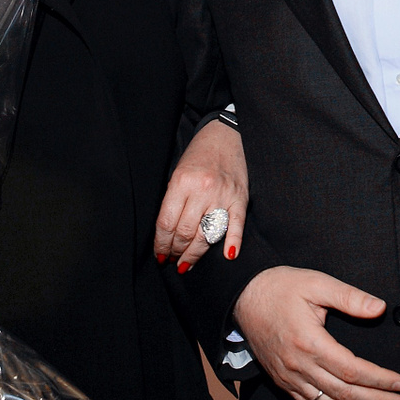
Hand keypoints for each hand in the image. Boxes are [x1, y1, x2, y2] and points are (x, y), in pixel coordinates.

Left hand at [155, 119, 245, 270]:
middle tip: (171, 260)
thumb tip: (167, 234)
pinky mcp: (240, 198)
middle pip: (185, 232)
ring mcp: (223, 195)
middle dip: (175, 251)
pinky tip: (227, 256)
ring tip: (186, 263)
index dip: (161, 243)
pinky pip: (236, 226)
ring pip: (207, 235)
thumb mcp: (177, 173)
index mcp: (181, 183)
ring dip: (195, 254)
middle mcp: (202, 190)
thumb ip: (173, 202)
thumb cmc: (197, 156)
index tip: (159, 254)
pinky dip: (232, 243)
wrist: (225, 135)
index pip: (167, 223)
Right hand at [233, 267, 399, 399]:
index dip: (380, 381)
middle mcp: (298, 366)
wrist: (242, 297)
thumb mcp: (316, 283)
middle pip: (345, 395)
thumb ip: (349, 297)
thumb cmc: (280, 287)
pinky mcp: (283, 381)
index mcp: (309, 342)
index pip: (353, 371)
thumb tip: (379, 308)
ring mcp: (289, 377)